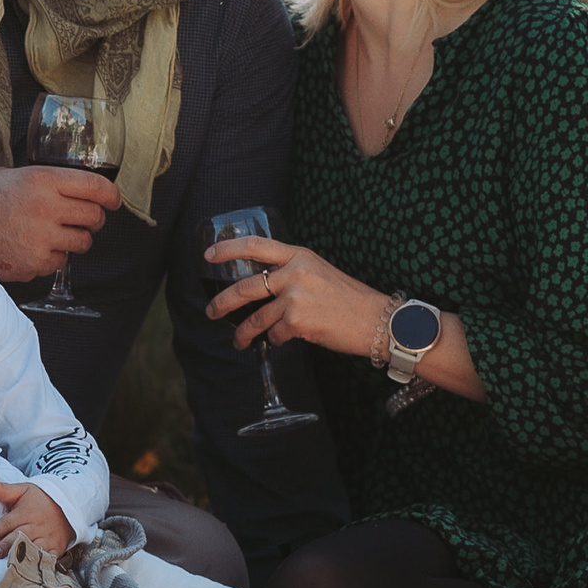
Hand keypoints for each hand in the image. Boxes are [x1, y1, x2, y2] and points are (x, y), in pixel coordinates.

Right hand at [0, 165, 120, 281]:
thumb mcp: (11, 176)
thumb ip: (43, 180)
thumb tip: (71, 185)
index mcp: (43, 180)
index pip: (95, 186)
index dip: (111, 195)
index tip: (114, 201)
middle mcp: (47, 207)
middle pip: (95, 216)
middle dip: (95, 219)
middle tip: (85, 220)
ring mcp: (43, 237)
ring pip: (83, 242)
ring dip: (77, 239)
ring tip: (59, 235)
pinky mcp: (36, 262)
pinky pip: (62, 261)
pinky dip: (55, 257)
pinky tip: (38, 248)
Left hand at [0, 479, 72, 559]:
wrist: (68, 506)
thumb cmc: (40, 500)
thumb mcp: (24, 490)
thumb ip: (4, 489)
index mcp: (25, 513)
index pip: (7, 522)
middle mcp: (36, 526)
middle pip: (19, 537)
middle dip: (6, 546)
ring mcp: (47, 538)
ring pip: (32, 549)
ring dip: (20, 557)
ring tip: (8, 565)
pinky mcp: (56, 548)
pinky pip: (48, 559)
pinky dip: (40, 566)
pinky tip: (30, 572)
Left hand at [203, 234, 390, 357]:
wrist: (377, 320)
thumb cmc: (350, 299)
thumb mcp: (319, 273)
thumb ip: (292, 274)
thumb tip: (262, 288)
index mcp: (299, 255)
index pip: (256, 246)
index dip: (228, 249)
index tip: (209, 256)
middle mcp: (295, 273)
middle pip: (245, 287)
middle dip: (223, 303)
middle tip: (211, 311)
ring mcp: (295, 297)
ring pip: (256, 318)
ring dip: (244, 332)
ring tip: (239, 341)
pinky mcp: (298, 321)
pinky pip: (275, 334)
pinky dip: (275, 340)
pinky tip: (283, 340)